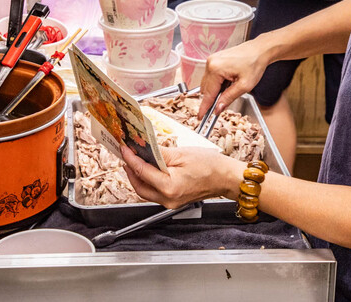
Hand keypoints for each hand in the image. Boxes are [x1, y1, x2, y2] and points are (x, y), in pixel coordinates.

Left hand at [122, 145, 242, 208]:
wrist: (226, 178)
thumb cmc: (210, 166)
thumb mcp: (182, 154)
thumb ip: (159, 153)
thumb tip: (142, 148)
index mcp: (169, 187)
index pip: (142, 171)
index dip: (130, 158)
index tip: (124, 148)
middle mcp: (168, 199)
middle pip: (139, 186)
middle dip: (130, 169)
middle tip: (126, 154)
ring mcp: (170, 202)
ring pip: (145, 191)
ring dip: (137, 176)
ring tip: (134, 160)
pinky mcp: (173, 201)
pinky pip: (154, 192)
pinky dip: (148, 180)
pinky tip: (148, 169)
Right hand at [197, 38, 271, 119]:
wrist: (260, 50)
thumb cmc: (254, 64)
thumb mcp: (244, 86)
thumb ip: (229, 98)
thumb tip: (217, 108)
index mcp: (216, 69)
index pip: (208, 93)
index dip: (204, 107)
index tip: (200, 117)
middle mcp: (210, 63)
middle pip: (205, 88)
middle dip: (212, 98)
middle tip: (220, 107)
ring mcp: (212, 60)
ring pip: (208, 83)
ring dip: (216, 90)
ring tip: (232, 87)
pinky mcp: (215, 60)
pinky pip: (211, 76)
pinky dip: (217, 83)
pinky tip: (229, 82)